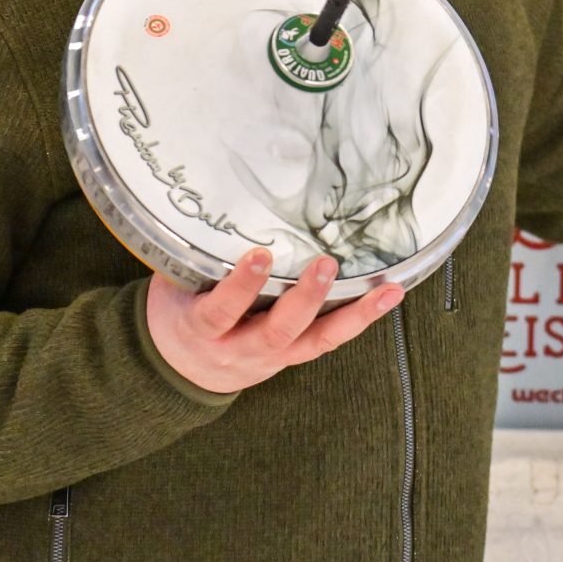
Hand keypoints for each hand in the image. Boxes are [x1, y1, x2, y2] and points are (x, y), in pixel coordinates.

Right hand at [145, 248, 402, 394]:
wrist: (178, 368)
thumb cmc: (180, 310)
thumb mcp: (174, 285)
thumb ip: (195, 256)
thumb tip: (212, 196)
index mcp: (201, 329)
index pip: (220, 312)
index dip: (240, 288)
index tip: (260, 256)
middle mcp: (238, 349)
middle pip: (274, 333)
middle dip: (303, 300)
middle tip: (326, 265)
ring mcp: (270, 358)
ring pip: (313, 342)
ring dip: (351, 316)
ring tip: (385, 290)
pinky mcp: (292, 356)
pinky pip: (327, 341)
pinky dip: (359, 319)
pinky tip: (388, 296)